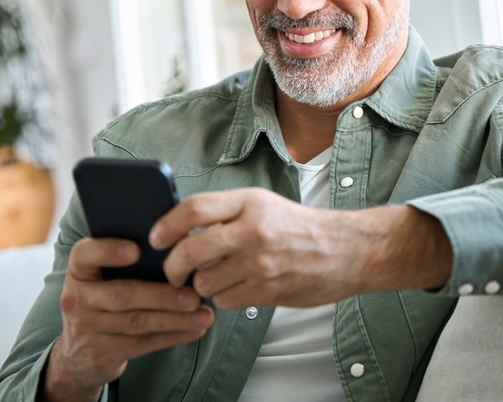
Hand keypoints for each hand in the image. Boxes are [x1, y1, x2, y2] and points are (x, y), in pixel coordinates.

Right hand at [42, 237, 213, 401]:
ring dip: (175, 318)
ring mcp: (88, 328)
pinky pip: (143, 343)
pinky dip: (173, 336)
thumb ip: (127, 262)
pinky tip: (195, 329)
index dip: (108, 251)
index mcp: (78, 271)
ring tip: (204, 314)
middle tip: (193, 295)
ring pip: (137, 322)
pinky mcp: (103, 352)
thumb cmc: (103, 299)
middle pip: (121, 295)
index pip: (84, 255)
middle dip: (161, 295)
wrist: (78, 352)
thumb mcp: (101, 278)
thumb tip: (177, 241)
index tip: (137, 249)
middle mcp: (77, 299)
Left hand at [149, 188, 452, 309]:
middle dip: (173, 267)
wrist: (346, 250)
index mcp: (249, 202)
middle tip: (172, 271)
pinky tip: (237, 287)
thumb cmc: (299, 226)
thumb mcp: (262, 204)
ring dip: (202, 284)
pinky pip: (225, 300)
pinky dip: (223, 297)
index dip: (166, 225)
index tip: (155, 238)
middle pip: (190, 252)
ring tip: (216, 276)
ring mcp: (260, 263)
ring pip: (205, 282)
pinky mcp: (267, 289)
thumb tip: (180, 228)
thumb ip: (225, 214)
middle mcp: (253, 230)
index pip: (193, 209)